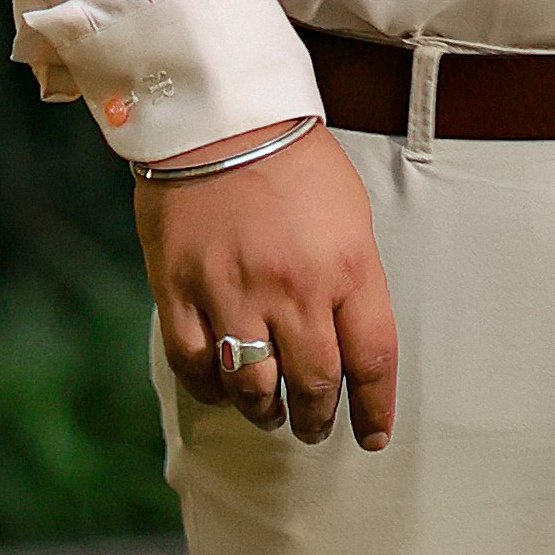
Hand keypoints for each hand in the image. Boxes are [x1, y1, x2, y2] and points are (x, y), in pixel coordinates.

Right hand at [136, 127, 402, 448]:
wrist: (218, 119)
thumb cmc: (294, 161)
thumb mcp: (350, 216)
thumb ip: (352, 279)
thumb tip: (350, 339)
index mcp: (348, 267)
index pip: (372, 360)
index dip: (376, 409)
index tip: (374, 435)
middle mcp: (294, 289)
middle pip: (315, 385)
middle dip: (319, 419)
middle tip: (317, 429)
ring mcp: (232, 292)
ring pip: (253, 386)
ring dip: (266, 413)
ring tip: (272, 416)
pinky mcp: (179, 290)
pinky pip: (195, 364)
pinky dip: (212, 389)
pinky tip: (224, 390)